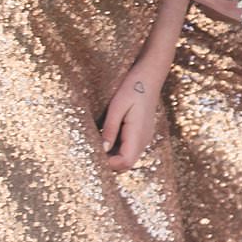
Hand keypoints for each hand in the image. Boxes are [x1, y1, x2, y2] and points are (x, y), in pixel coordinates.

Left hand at [100, 57, 167, 172]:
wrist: (149, 77)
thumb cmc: (132, 88)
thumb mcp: (117, 107)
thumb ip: (110, 129)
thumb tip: (103, 149)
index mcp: (138, 133)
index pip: (125, 162)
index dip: (109, 164)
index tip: (93, 156)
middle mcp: (144, 139)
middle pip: (127, 164)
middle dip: (110, 164)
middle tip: (92, 153)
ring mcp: (145, 137)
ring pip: (129, 158)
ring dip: (113, 158)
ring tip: (96, 147)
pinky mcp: (142, 134)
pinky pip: (130, 149)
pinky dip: (118, 151)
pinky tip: (106, 140)